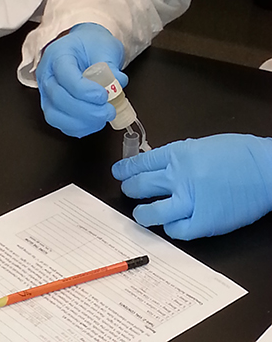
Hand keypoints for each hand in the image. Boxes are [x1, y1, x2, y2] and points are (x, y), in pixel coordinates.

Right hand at [36, 23, 127, 136]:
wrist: (86, 50)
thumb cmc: (92, 46)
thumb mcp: (105, 47)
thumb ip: (111, 65)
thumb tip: (118, 82)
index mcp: (57, 55)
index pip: (65, 76)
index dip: (84, 90)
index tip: (103, 96)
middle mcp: (47, 76)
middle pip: (58, 98)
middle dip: (86, 110)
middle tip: (108, 111)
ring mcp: (47, 95)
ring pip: (55, 116)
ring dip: (82, 122)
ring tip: (103, 117)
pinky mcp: (54, 109)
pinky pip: (62, 125)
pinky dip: (80, 128)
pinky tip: (96, 122)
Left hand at [112, 134, 271, 239]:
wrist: (267, 169)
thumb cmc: (239, 154)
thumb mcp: (202, 146)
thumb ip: (179, 157)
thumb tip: (160, 167)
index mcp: (178, 154)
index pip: (140, 164)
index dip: (126, 170)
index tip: (119, 172)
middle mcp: (179, 177)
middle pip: (141, 186)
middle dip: (130, 189)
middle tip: (128, 190)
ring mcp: (190, 200)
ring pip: (152, 212)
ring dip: (142, 214)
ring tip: (141, 214)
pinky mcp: (204, 222)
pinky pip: (177, 230)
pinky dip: (171, 228)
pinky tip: (171, 225)